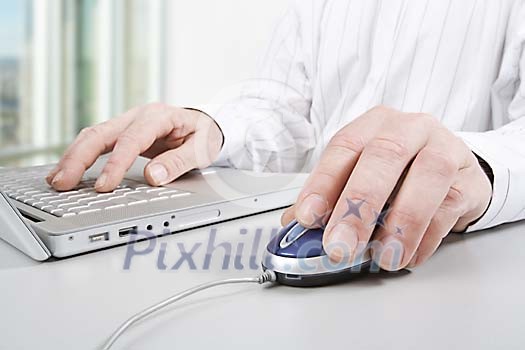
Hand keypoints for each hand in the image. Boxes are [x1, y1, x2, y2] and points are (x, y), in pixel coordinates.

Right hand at [47, 103, 222, 191]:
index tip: (104, 186)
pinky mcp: (121, 133)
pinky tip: (67, 170)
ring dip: (73, 157)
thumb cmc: (204, 135)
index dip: (116, 164)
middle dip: (79, 158)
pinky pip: (97, 142)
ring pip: (93, 136)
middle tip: (63, 183)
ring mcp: (127, 123)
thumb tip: (153, 177)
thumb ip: (178, 162)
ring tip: (56, 180)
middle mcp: (138, 116)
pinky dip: (80, 156)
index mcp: (159, 116)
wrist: (205, 124)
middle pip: (101, 133)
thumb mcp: (200, 149)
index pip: (131, 140)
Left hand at [282, 106, 491, 269]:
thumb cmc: (399, 172)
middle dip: (358, 206)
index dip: (323, 182)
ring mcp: (444, 149)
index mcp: (374, 125)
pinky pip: (449, 207)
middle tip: (340, 246)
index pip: (344, 146)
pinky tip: (407, 255)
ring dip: (400, 223)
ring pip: (426, 176)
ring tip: (383, 257)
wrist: (453, 171)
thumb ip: (329, 198)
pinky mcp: (469, 179)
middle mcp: (409, 129)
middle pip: (383, 156)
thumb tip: (294, 228)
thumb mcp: (360, 176)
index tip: (308, 217)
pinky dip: (425, 237)